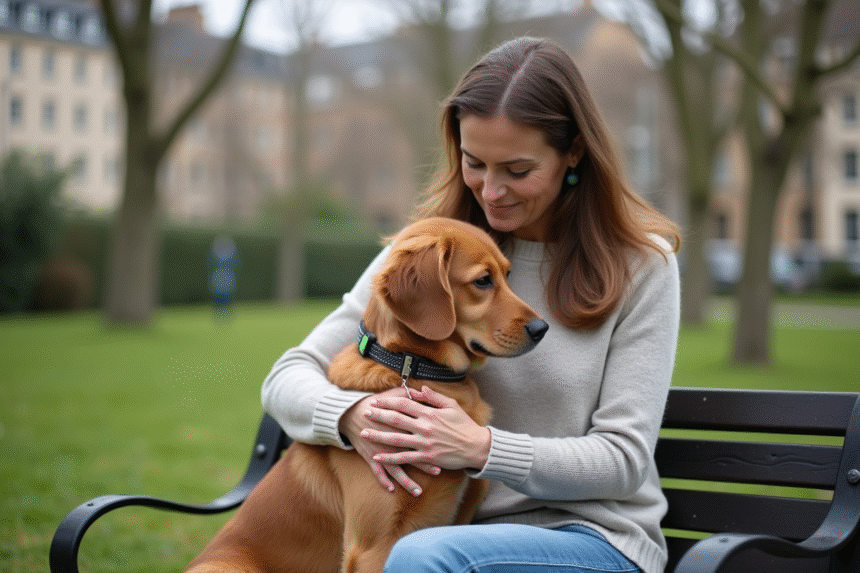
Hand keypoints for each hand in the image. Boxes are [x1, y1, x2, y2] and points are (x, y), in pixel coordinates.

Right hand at [339, 387, 440, 496]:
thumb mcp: (391, 395)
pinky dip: (383, 481)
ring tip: (418, 491)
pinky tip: (392, 489)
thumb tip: (424, 390)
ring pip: (395, 469)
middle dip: (424, 464)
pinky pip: (377, 472)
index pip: (418, 435)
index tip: (444, 449)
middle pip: (410, 454)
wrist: (350, 414)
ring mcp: (380, 450)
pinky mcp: (370, 456)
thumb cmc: (373, 404)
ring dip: (406, 481)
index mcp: (398, 425)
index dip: (431, 442)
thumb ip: (408, 394)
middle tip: (438, 471)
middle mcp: (390, 440)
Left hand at [361, 385, 491, 472]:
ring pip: (396, 439)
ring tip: (364, 434)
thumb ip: (434, 396)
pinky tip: (377, 457)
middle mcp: (424, 427)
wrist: (476, 447)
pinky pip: (404, 458)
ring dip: (378, 436)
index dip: (388, 402)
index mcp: (430, 413)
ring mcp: (424, 443)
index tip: (376, 401)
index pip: (404, 404)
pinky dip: (390, 458)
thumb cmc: (465, 425)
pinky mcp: (426, 457)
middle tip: (364, 413)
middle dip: (378, 416)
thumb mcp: (452, 405)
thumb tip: (418, 388)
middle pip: (396, 420)